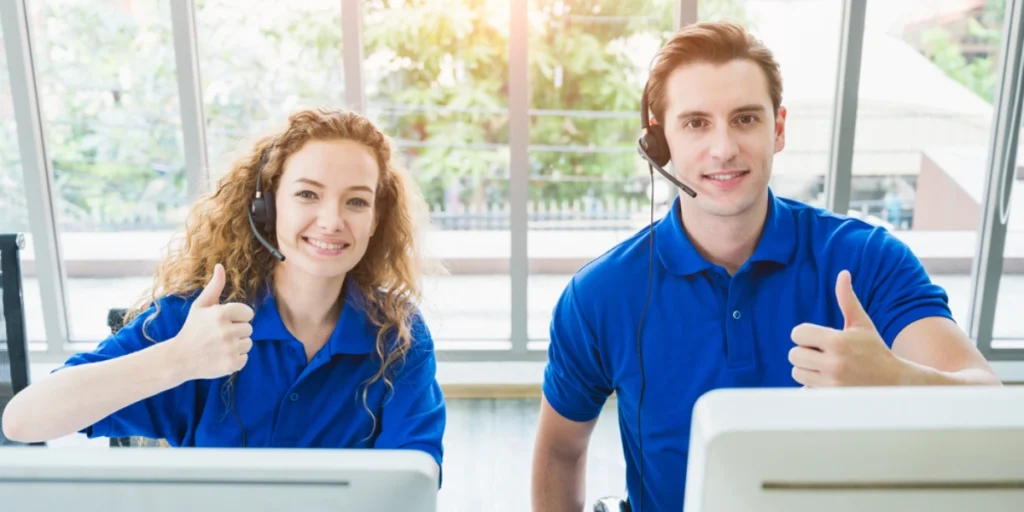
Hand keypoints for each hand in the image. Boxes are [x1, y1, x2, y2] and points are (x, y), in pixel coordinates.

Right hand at [170, 264, 253, 380]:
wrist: (179, 358)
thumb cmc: (192, 329)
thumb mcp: (200, 306)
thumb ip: (214, 287)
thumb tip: (220, 266)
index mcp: (221, 313)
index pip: (248, 313)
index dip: (238, 317)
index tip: (225, 322)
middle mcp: (226, 330)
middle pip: (249, 329)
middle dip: (237, 331)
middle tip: (219, 336)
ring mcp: (229, 348)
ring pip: (248, 344)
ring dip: (237, 345)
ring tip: (219, 346)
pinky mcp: (231, 364)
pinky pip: (245, 358)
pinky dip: (235, 359)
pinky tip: (220, 357)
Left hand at [789, 270, 904, 386]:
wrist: (894, 382)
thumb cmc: (874, 350)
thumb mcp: (861, 324)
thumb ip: (847, 300)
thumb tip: (843, 274)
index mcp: (838, 341)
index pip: (798, 333)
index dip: (805, 335)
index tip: (817, 338)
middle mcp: (834, 363)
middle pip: (794, 354)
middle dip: (805, 352)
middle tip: (822, 354)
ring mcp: (832, 383)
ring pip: (796, 372)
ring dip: (807, 369)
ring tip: (826, 367)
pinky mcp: (831, 398)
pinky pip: (803, 389)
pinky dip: (810, 386)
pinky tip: (827, 381)